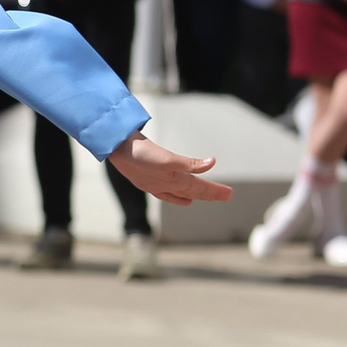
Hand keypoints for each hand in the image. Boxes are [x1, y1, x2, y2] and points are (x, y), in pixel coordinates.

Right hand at [108, 134, 232, 206]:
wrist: (116, 148)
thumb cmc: (140, 153)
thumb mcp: (167, 158)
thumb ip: (189, 163)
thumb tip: (211, 162)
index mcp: (173, 180)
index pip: (199, 187)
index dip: (214, 191)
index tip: (229, 194)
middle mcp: (167, 185)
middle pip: (193, 191)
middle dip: (210, 193)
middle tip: (227, 196)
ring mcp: (156, 184)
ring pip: (182, 192)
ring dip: (196, 194)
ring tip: (207, 197)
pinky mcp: (148, 180)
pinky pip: (168, 192)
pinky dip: (178, 196)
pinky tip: (182, 197)